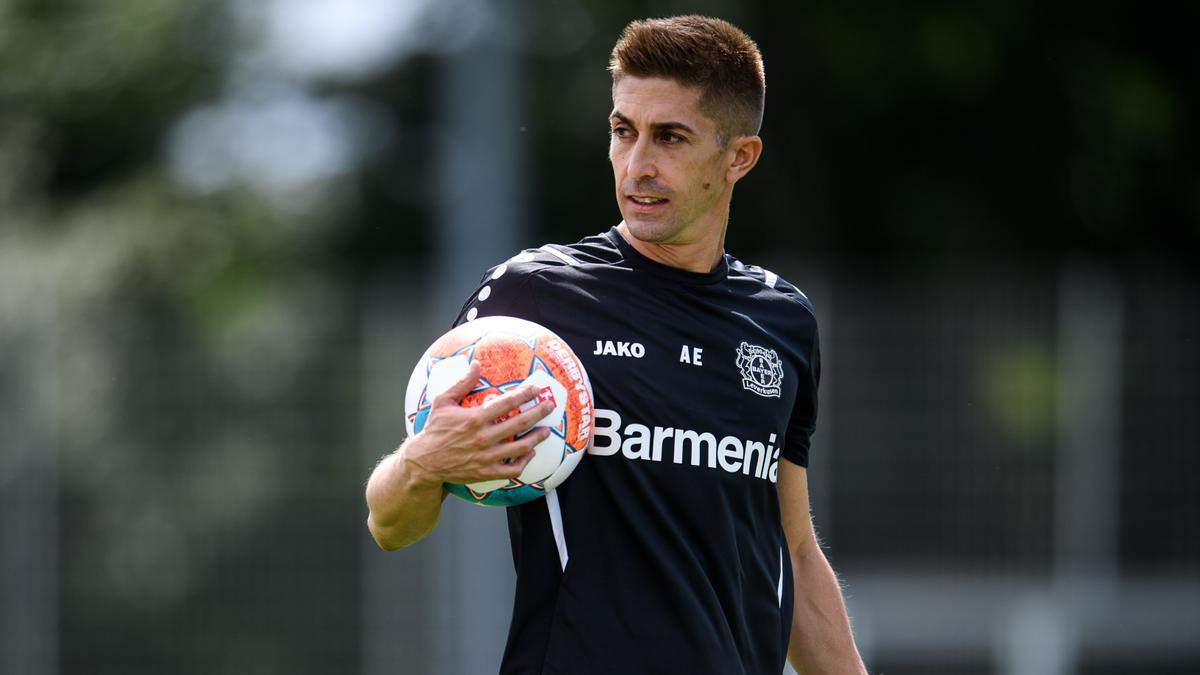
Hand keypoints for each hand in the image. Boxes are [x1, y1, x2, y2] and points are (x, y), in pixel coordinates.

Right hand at [405, 361, 554, 486]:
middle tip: (550, 406)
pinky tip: (529, 454)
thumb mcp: (443, 401)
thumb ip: (462, 383)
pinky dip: (524, 462)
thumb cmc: (434, 429)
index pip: (506, 403)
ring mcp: (486, 457)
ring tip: (546, 431)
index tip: (535, 389)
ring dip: (536, 438)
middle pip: (519, 424)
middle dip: (538, 413)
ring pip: (520, 448)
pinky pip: (511, 470)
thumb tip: (475, 364)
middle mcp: (483, 438)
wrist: (424, 461)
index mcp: (474, 418)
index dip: (524, 394)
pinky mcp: (486, 472)